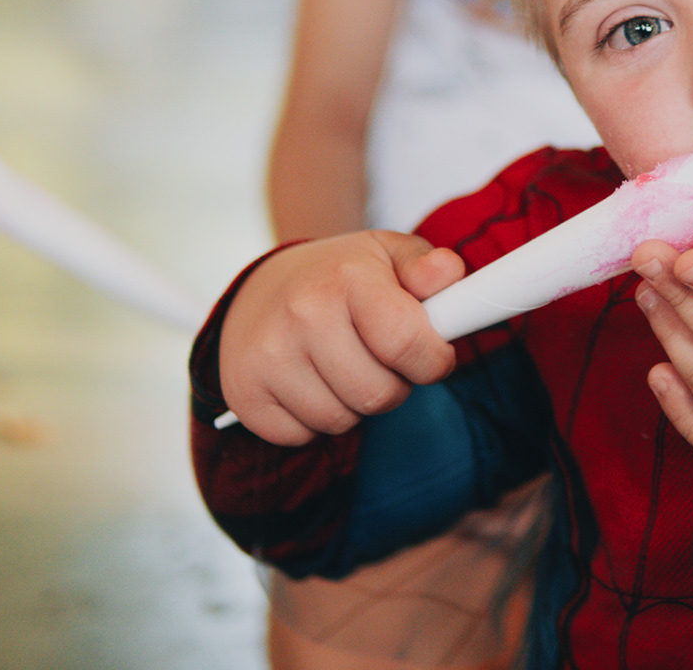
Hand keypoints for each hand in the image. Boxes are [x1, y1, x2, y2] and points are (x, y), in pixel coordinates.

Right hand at [218, 231, 464, 445]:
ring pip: (342, 420)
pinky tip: (310, 383)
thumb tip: (448, 273)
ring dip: (355, 404)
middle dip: (395, 385)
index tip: (433, 356)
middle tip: (382, 359)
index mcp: (346, 276)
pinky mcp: (244, 393)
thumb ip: (429, 266)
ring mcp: (267, 355)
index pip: (406, 343)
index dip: (434, 360)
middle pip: (379, 394)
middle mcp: (301, 313)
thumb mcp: (389, 256)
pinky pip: (303, 436)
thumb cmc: (339, 277)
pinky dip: (314, 420)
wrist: (262, 288)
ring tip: (344, 366)